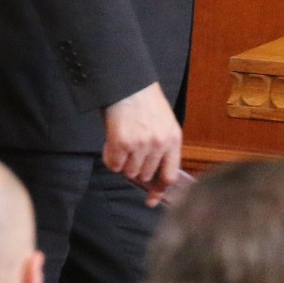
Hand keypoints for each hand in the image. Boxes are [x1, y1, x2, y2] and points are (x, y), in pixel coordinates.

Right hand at [103, 82, 181, 203]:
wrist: (125, 82)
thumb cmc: (143, 100)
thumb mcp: (163, 122)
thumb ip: (162, 146)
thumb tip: (152, 175)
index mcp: (173, 140)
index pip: (169, 175)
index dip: (159, 190)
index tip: (151, 200)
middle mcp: (159, 144)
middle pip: (146, 175)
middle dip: (137, 170)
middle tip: (129, 155)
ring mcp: (141, 144)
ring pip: (129, 171)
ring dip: (123, 163)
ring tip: (121, 145)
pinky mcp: (121, 141)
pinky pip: (113, 164)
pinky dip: (109, 158)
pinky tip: (110, 145)